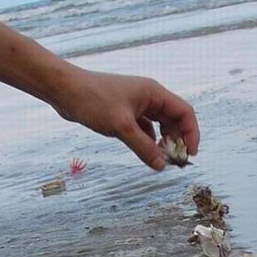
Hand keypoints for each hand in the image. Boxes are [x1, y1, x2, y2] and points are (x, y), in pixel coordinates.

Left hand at [48, 67, 199, 171]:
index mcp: (154, 93)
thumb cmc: (93, 100)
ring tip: (160, 159)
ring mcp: (136, 104)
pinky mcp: (124, 112)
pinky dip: (148, 141)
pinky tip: (145, 153)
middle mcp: (149, 97)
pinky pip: (144, 128)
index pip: (184, 112)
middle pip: (174, 120)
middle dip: (177, 141)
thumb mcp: (122, 127)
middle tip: (173, 162)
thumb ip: (143, 148)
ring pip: (159, 125)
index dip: (191, 133)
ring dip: (162, 143)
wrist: (65, 90)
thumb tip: (162, 166)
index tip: (189, 154)